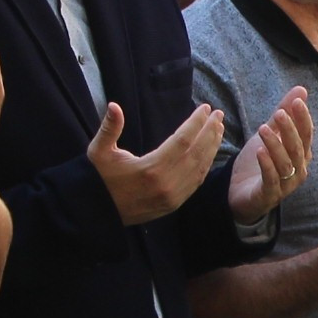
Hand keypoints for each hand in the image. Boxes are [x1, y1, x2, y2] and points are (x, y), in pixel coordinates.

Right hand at [86, 97, 225, 224]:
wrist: (98, 212)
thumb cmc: (99, 178)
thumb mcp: (99, 151)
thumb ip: (109, 128)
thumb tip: (114, 106)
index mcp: (151, 168)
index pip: (183, 140)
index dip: (196, 123)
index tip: (205, 108)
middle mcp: (167, 183)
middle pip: (197, 153)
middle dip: (210, 132)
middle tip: (219, 114)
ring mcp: (173, 196)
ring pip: (200, 168)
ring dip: (212, 147)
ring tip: (219, 129)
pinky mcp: (174, 204)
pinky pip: (196, 182)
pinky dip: (206, 165)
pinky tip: (210, 152)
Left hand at [226, 85, 312, 218]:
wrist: (239, 193)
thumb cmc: (259, 162)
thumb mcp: (270, 134)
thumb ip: (285, 113)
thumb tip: (301, 89)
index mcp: (301, 155)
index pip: (307, 134)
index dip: (303, 118)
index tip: (297, 101)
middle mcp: (298, 170)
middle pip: (298, 148)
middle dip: (290, 130)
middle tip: (279, 113)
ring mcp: (285, 185)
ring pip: (286, 163)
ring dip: (275, 145)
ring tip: (263, 129)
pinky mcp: (269, 195)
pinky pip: (271, 179)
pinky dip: (267, 165)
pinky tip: (260, 151)